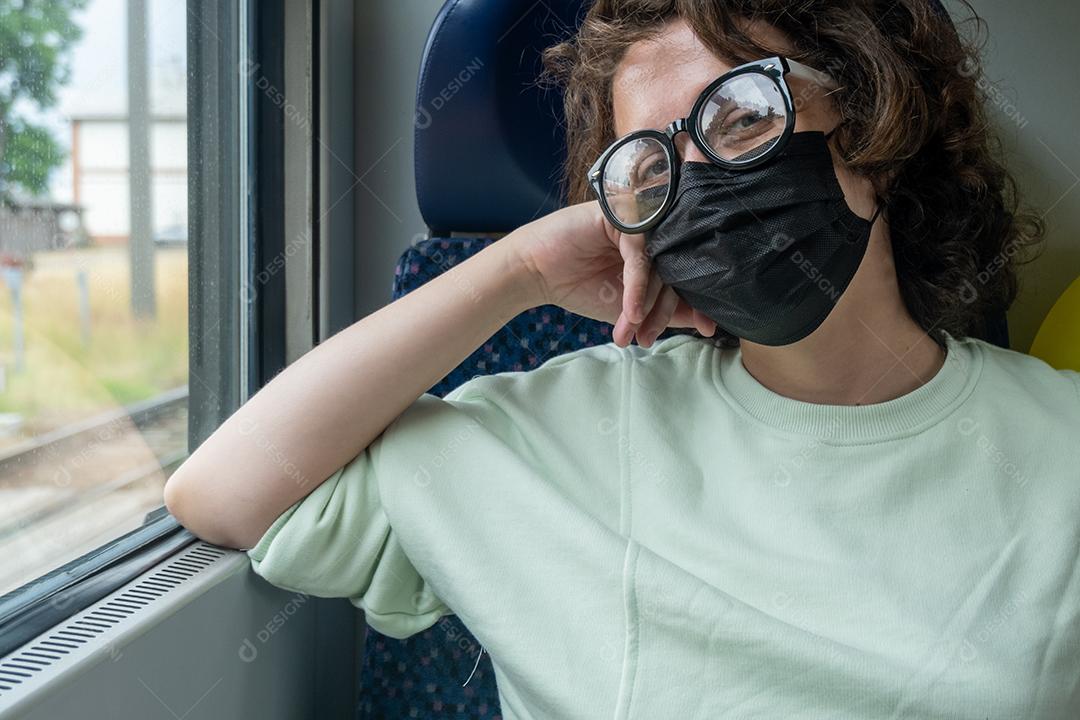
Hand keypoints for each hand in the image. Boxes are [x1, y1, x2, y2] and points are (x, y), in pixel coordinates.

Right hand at [505, 200, 716, 346]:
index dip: (697, 304)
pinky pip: (639, 255)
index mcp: (658, 252)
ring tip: (634, 330)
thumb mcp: (630, 308)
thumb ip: (667, 311)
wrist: (536, 274)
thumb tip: (709, 323)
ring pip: (660, 264)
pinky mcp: (620, 216)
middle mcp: (653, 234)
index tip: (709, 330)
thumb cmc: (580, 286)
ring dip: (647, 304)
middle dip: (662, 312)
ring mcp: (638, 222)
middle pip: (676, 271)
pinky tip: (628, 311)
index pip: (686, 275)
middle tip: (648, 338)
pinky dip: (636, 286)